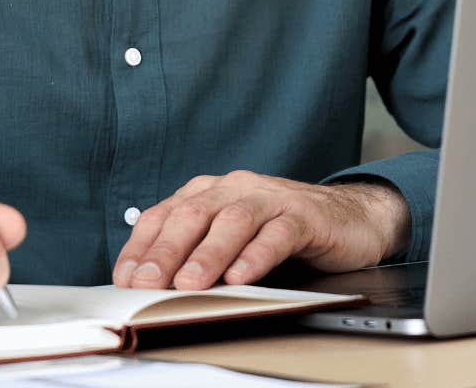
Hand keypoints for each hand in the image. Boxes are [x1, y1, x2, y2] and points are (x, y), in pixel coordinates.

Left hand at [112, 171, 408, 289]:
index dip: (141, 247)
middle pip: (193, 215)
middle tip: (149, 285)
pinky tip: (242, 276)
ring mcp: (271, 198)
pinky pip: (277, 234)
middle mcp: (236, 189)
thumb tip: (153, 287)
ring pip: (233, 221)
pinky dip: (257, 255)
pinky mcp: (304, 216)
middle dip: (166, 252)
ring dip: (208, 255)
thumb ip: (197, 253)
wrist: (350, 218)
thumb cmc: (282, 231)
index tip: (125, 279)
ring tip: (190, 284)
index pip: (164, 215)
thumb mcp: (232, 240)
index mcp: (210, 192)